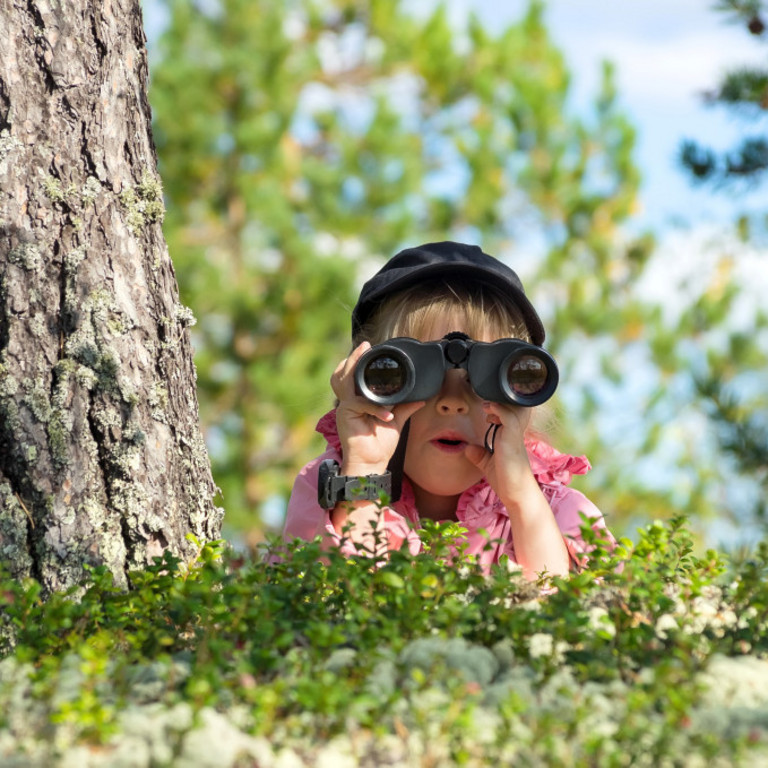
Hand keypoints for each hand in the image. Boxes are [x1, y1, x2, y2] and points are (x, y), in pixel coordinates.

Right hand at [331, 342, 424, 475]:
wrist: (371, 463)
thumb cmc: (380, 445)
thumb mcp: (397, 421)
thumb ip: (406, 406)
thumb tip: (422, 397)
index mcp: (359, 401)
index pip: (355, 377)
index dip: (359, 361)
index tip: (370, 348)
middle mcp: (350, 401)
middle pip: (343, 373)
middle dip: (352, 357)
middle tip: (364, 345)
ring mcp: (345, 407)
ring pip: (344, 380)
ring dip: (353, 366)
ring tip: (363, 353)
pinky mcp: (346, 415)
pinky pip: (360, 404)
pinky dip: (375, 408)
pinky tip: (387, 416)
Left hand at [464, 401, 534, 501]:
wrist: (517, 496)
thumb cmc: (506, 482)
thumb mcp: (489, 465)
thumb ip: (480, 456)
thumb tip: (468, 448)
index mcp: (511, 439)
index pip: (510, 416)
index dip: (500, 409)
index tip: (487, 411)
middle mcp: (515, 435)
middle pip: (516, 409)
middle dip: (503, 402)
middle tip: (488, 403)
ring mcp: (515, 437)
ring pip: (514, 410)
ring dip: (500, 404)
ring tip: (487, 405)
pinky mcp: (512, 441)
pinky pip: (509, 419)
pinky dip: (499, 410)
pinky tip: (490, 407)